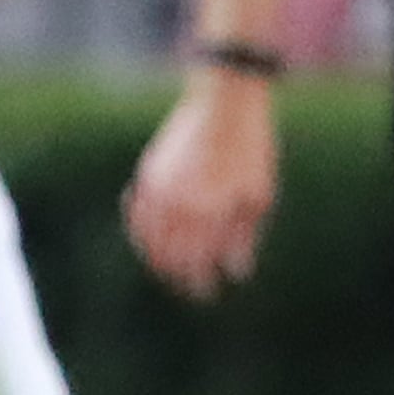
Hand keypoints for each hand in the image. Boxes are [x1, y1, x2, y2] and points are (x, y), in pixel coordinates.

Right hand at [123, 68, 279, 298]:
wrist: (225, 102)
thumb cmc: (251, 148)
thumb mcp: (257, 194)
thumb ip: (243, 235)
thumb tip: (235, 271)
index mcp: (211, 213)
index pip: (197, 264)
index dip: (199, 284)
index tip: (206, 293)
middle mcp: (181, 204)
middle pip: (169, 258)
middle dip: (177, 278)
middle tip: (188, 286)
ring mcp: (161, 189)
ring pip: (147, 239)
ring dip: (155, 259)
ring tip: (167, 268)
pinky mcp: (150, 173)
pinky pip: (136, 212)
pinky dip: (139, 229)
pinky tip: (148, 236)